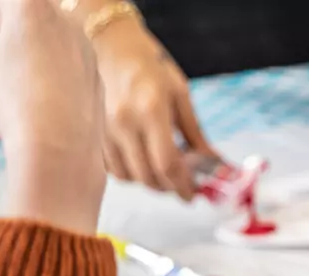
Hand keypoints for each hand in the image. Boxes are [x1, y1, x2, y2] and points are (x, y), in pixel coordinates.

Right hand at [0, 0, 106, 232]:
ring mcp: (81, 51)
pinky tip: (17, 120)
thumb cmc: (15, 99)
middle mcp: (64, 19)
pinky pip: (49, 80)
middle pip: (8, 32)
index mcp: (33, 3)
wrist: (59, 154)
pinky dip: (28, 95)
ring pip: (25, 60)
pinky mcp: (90, 82)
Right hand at [92, 18, 215, 200]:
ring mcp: (106, 130)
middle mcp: (125, 123)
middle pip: (148, 177)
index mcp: (151, 111)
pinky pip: (114, 169)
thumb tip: (212, 164)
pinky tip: (142, 162)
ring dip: (150, 182)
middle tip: (182, 185)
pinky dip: (131, 173)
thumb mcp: (180, 95)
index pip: (167, 164)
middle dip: (169, 188)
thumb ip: (195, 134)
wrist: (111, 47)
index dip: (182, 186)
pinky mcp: (95, 134)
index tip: (192, 195)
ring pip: (130, 177)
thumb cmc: (150, 68)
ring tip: (163, 172)